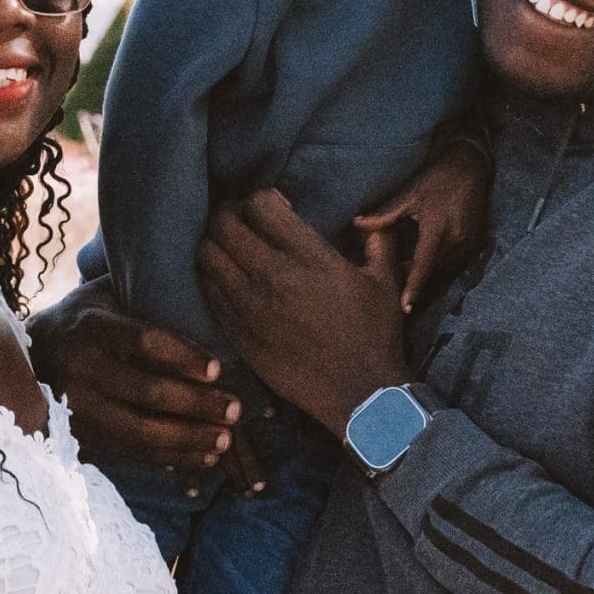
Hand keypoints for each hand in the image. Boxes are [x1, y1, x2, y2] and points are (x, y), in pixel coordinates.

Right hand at [27, 277, 242, 474]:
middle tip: (235, 409)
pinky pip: (131, 452)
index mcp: (91, 327)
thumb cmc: (82, 322)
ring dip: (189, 438)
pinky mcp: (80, 438)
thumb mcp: (103, 296)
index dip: (184, 356)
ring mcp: (77, 409)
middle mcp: (80, 369)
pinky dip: (170, 458)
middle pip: (147, 392)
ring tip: (225, 440)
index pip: (144, 341)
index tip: (219, 369)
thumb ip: (142, 293)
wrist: (25, 362)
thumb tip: (202, 284)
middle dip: (197, 404)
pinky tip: (202, 457)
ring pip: (140, 430)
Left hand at [199, 188, 410, 439]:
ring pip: (207, 256)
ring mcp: (249, 306)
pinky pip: (208, 292)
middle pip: (224, 225)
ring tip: (227, 245)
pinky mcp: (237, 333)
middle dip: (229, 213)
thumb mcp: (386, 281)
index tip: (273, 207)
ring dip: (214, 243)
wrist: (359, 395)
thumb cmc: (375, 335)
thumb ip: (378, 239)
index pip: (260, 205)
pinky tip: (226, 277)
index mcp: (309, 258)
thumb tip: (366, 216)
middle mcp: (272, 277)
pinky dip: (211, 276)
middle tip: (240, 219)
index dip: (261, 198)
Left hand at [353, 140, 491, 313]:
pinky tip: (429, 268)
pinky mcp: (476, 244)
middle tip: (395, 288)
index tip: (405, 308)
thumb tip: (357, 224)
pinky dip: (442, 270)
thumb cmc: (436, 179)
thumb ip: (385, 213)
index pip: (423, 266)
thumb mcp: (410, 194)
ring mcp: (469, 244)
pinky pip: (457, 265)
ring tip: (411, 281)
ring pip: (446, 272)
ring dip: (430, 278)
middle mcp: (456, 241)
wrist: (470, 168)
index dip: (413, 288)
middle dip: (416, 283)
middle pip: (434, 273)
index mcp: (437, 230)